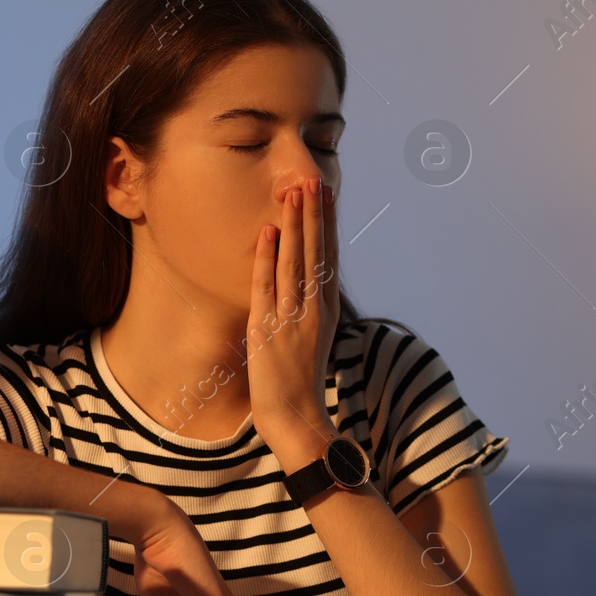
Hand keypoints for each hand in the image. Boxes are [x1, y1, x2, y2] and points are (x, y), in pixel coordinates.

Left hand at [247, 176, 339, 461]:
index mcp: (326, 309)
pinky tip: (268, 232)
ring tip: (293, 193)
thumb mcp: (311, 338)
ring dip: (294, 225)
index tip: (327, 195)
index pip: (328, 256)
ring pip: (294, 261)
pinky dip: (267, 257)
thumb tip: (304, 283)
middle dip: (314, 215)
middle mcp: (314, 308)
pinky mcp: (268, 328)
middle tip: (313, 180)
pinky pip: (267, 285)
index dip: (327, 224)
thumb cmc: (299, 381)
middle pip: (315, 252)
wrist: (295, 415)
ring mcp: (292, 317)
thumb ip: (309, 309)